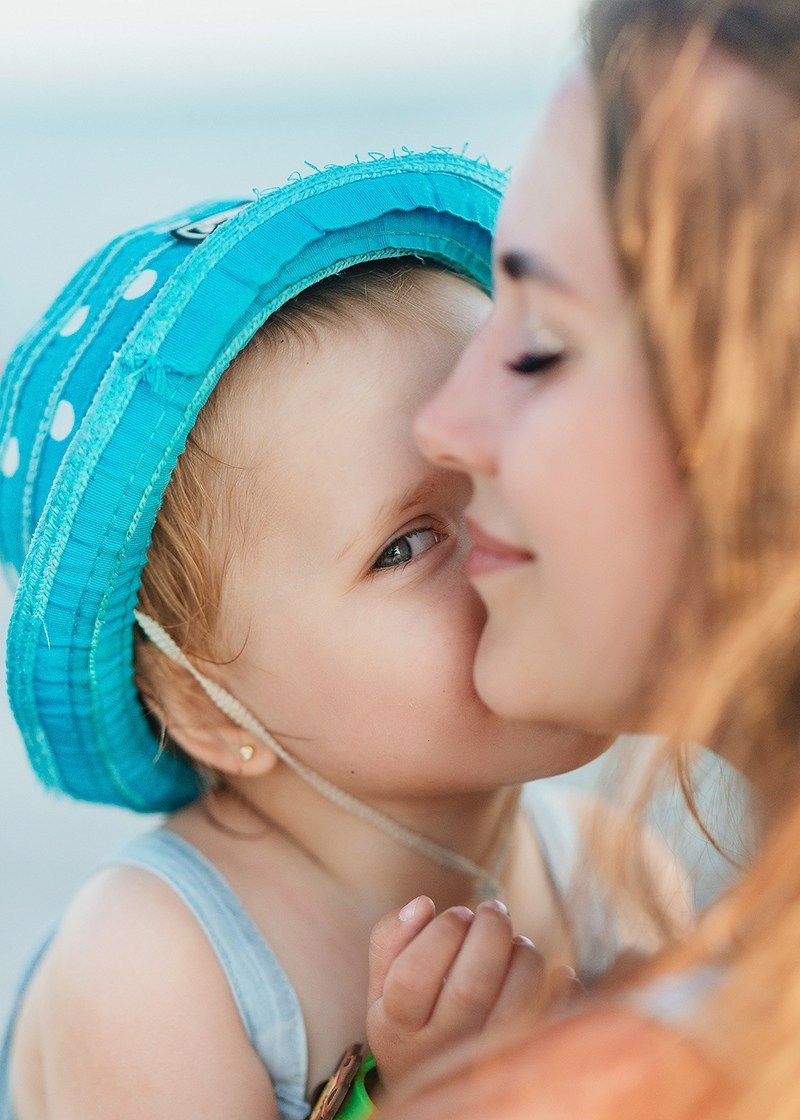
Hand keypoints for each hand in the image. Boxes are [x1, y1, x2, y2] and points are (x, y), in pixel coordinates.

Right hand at [367, 896, 572, 1090]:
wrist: (431, 1086)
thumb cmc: (410, 1016)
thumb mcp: (383, 985)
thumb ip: (391, 940)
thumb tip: (422, 904)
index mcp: (398, 1028)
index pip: (413, 978)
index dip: (439, 934)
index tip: (458, 912)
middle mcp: (439, 1050)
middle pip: (470, 990)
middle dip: (489, 934)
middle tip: (494, 909)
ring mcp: (482, 1061)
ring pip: (514, 1007)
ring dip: (524, 959)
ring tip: (517, 942)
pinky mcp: (522, 1063)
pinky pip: (551, 1028)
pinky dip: (564, 993)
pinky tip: (558, 973)